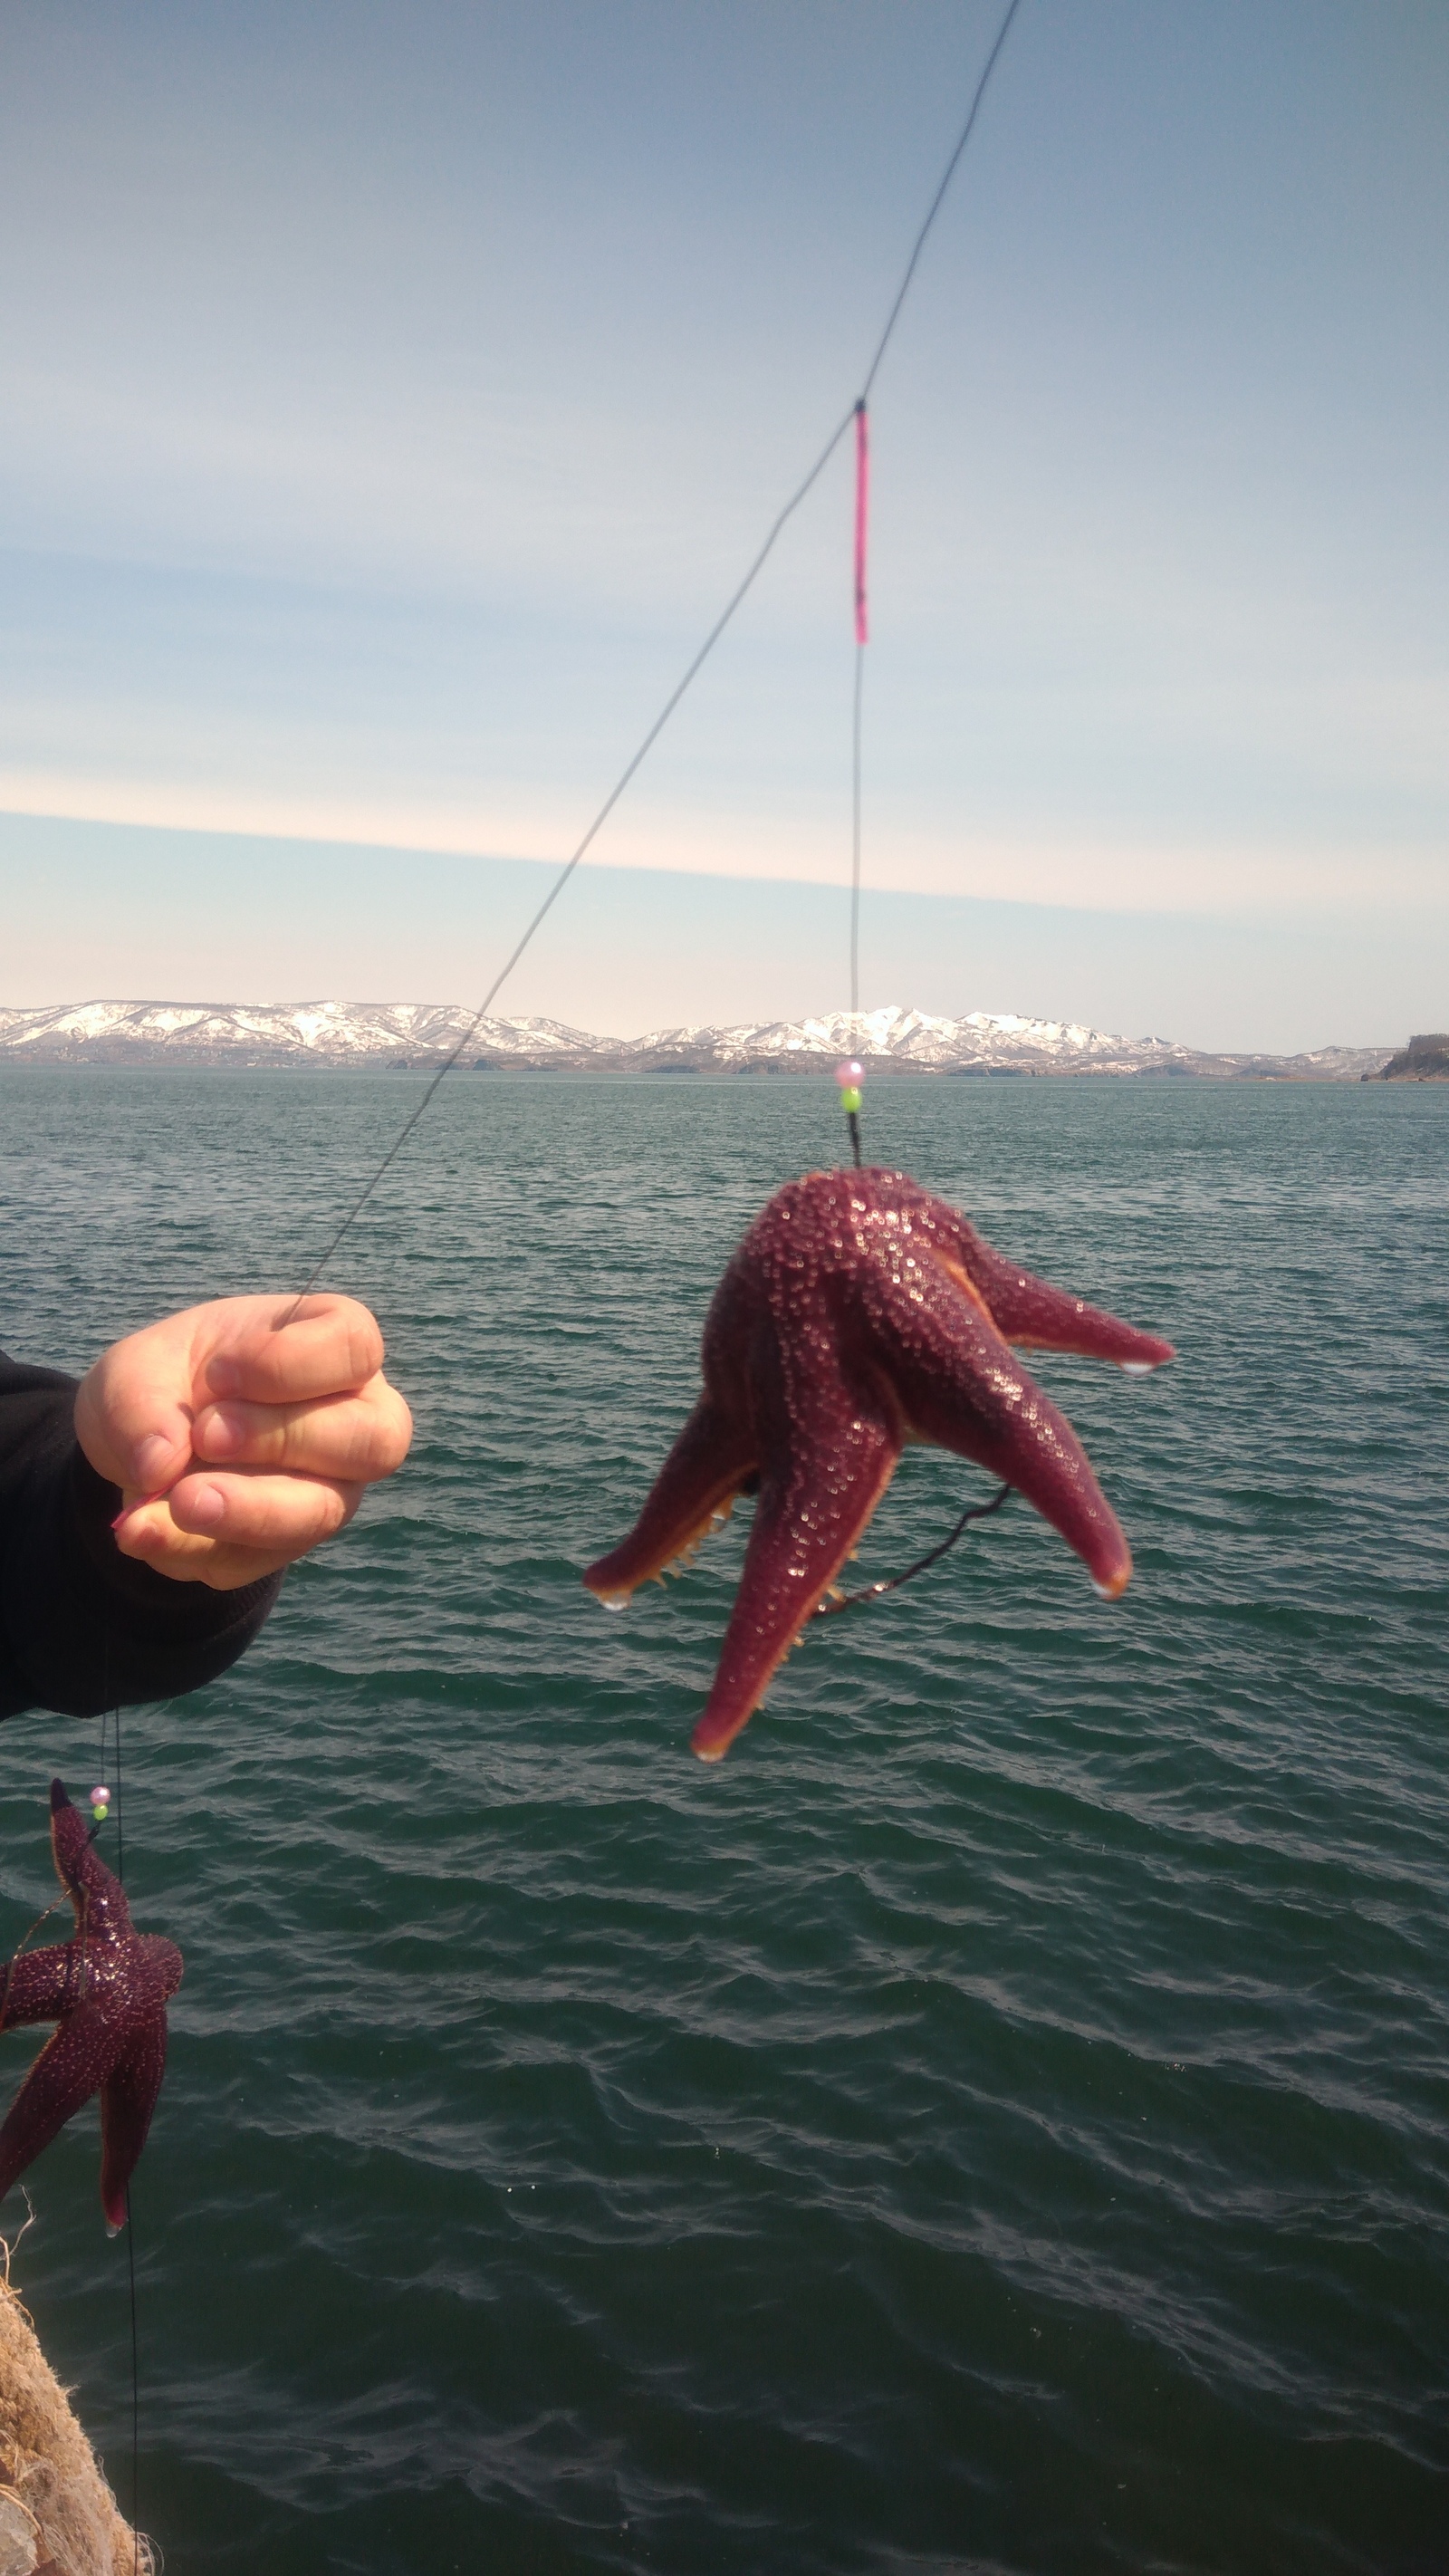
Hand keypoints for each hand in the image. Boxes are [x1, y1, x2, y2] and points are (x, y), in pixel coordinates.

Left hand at [75, 1294, 412, 1590]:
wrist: (143, 1445)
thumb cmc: (167, 1382)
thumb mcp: (135, 1370)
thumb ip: (140, 1404)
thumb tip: (158, 1468)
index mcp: (333, 1347)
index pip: (355, 1347)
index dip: (291, 1363)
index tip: (218, 1374)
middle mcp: (355, 1422)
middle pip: (370, 1439)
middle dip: (280, 1439)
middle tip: (204, 1435)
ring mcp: (331, 1490)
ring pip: (321, 1512)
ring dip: (246, 1510)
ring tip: (178, 1502)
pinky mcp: (288, 1545)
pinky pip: (257, 1558)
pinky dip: (195, 1548)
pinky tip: (147, 1530)